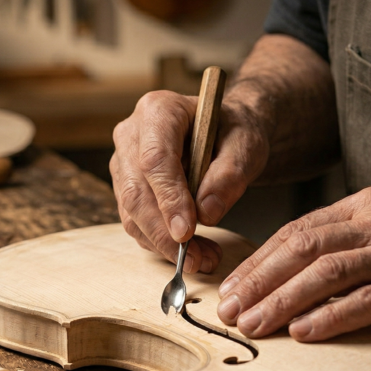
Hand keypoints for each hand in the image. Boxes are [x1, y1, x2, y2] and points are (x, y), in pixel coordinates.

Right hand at [110, 90, 269, 272]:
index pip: (155, 160)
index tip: (186, 233)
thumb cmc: (234, 132)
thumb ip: (229, 175)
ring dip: (163, 244)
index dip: (168, 199)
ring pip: (131, 212)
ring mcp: (123, 161)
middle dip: (164, 232)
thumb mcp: (247, 146)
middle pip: (136, 191)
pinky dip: (160, 243)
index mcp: (159, 110)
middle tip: (196, 260)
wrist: (224, 133)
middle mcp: (131, 134)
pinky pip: (135, 221)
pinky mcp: (125, 187)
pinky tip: (191, 253)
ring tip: (202, 260)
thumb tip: (206, 214)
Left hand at [216, 187, 370, 340]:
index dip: (258, 260)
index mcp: (366, 205)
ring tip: (253, 325)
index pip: (297, 230)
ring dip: (283, 299)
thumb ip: (349, 241)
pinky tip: (305, 333)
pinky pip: (370, 300)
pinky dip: (333, 316)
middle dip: (259, 280)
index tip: (230, 287)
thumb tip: (293, 272)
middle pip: (303, 246)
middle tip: (227, 310)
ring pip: (328, 271)